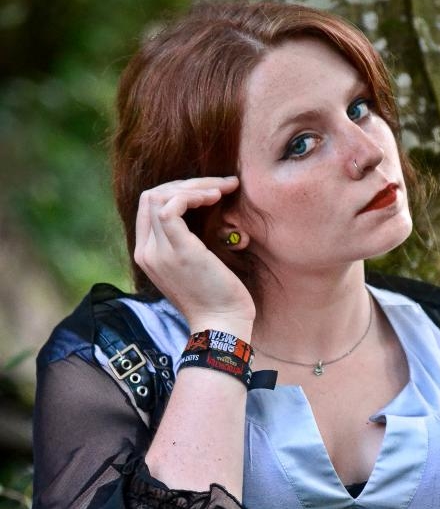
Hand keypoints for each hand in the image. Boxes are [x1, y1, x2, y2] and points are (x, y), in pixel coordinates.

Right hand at [134, 176, 254, 330]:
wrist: (223, 325)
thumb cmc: (218, 297)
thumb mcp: (196, 265)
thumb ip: (188, 242)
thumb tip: (204, 211)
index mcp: (148, 255)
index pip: (149, 207)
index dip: (178, 191)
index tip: (209, 192)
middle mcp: (147, 252)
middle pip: (151, 196)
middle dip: (187, 183)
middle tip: (220, 185)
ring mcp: (159, 252)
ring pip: (159, 196)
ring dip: (194, 186)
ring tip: (222, 189)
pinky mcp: (178, 250)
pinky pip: (171, 207)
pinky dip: (193, 195)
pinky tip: (215, 198)